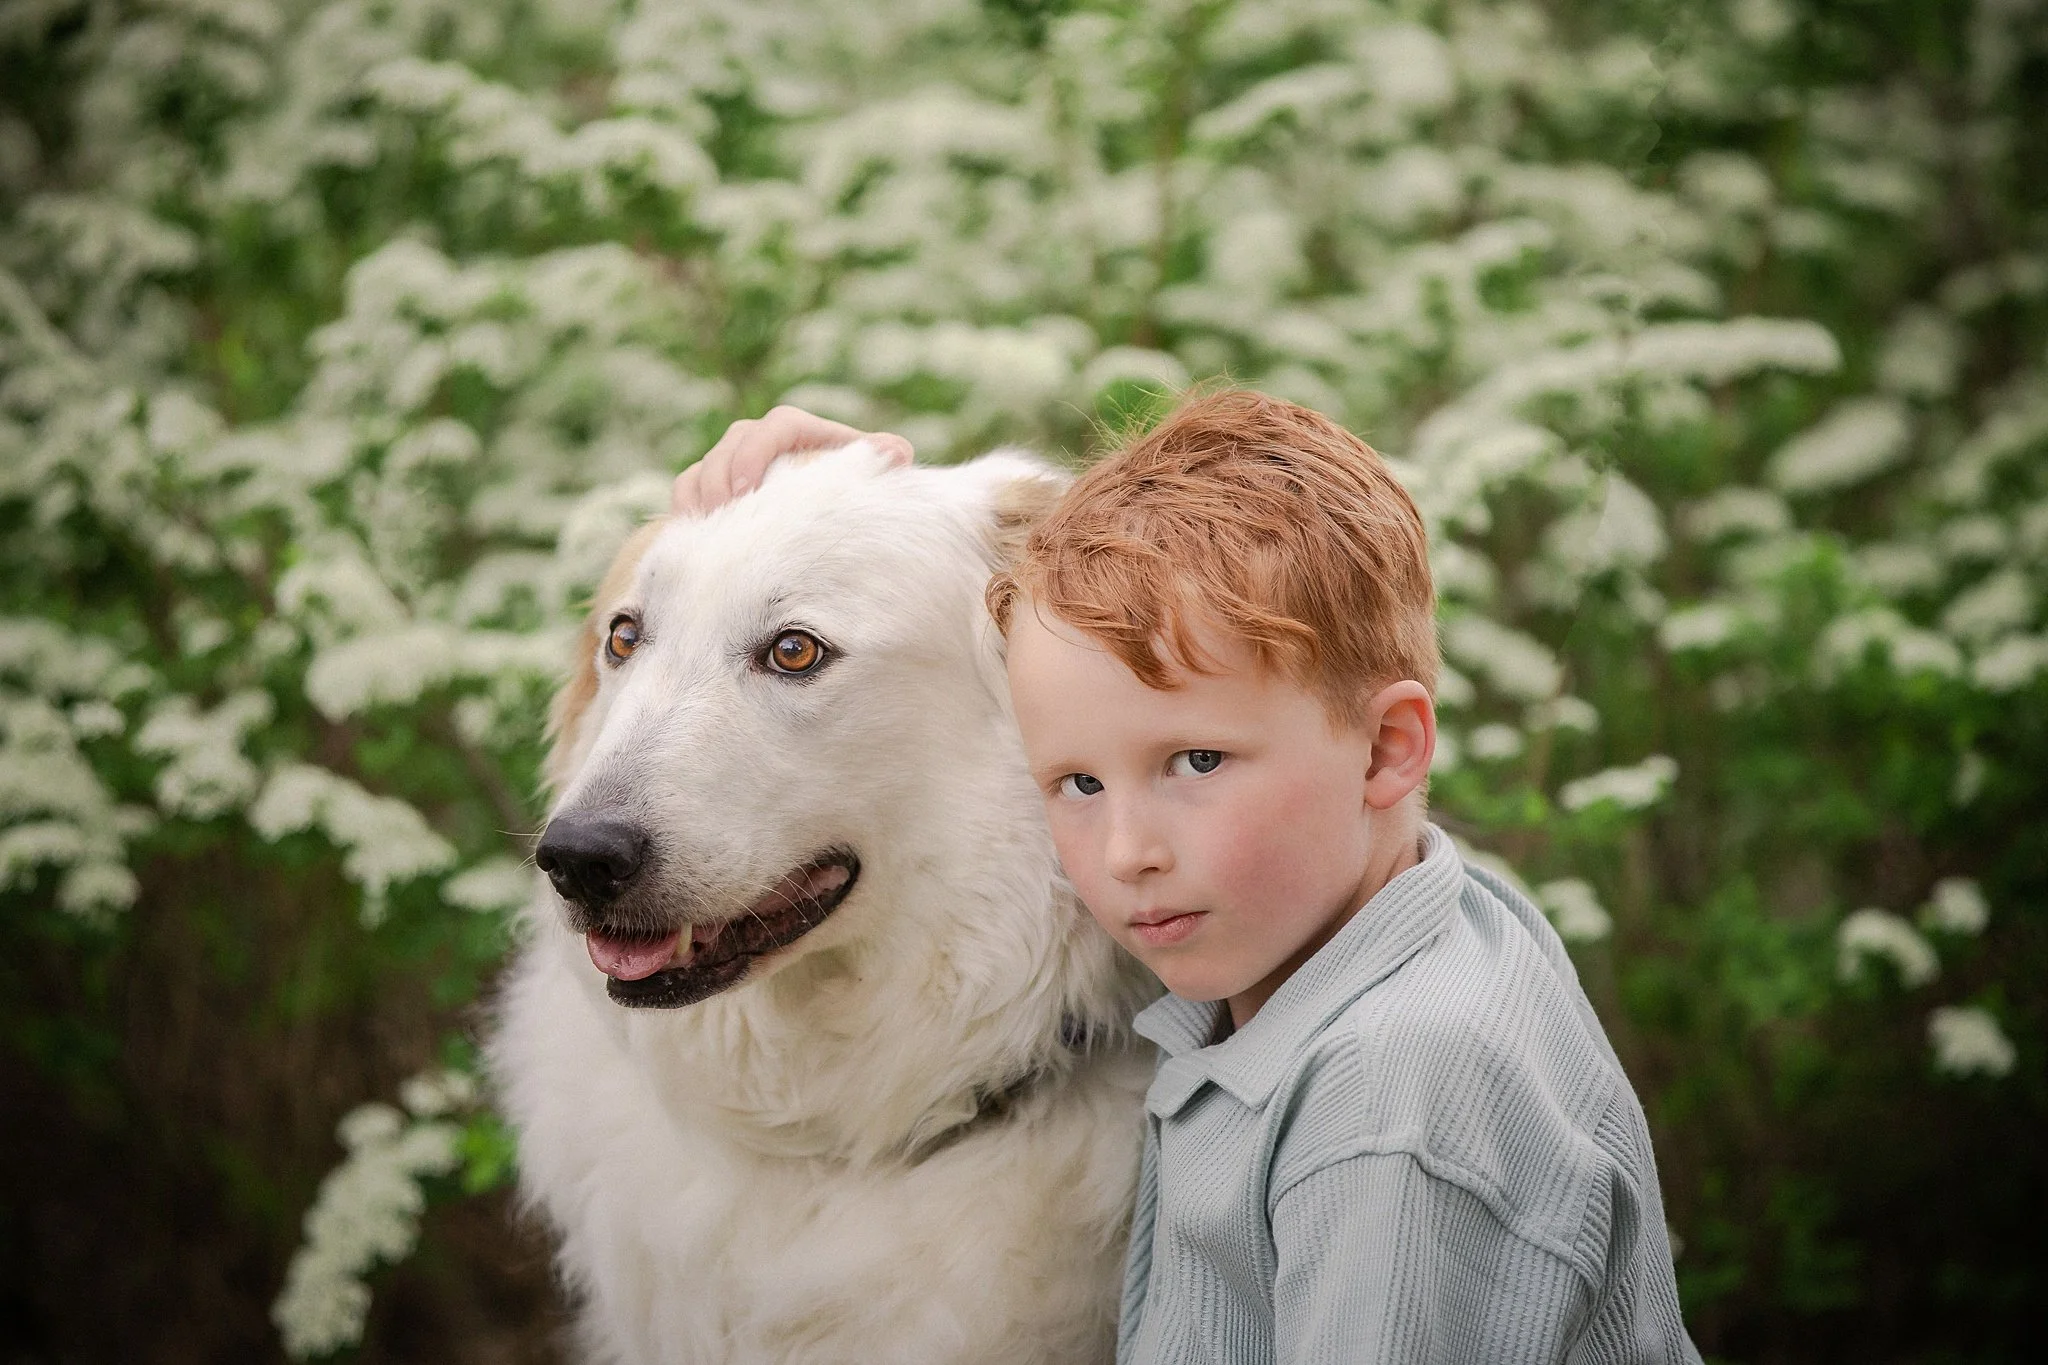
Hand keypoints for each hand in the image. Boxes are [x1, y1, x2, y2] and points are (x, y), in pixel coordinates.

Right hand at [672, 406, 913, 514]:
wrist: (837, 516)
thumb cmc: (859, 493)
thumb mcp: (873, 478)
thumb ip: (883, 462)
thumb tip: (898, 453)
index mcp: (800, 431)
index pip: (775, 429)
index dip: (755, 454)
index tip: (747, 489)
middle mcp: (761, 441)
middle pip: (730, 447)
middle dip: (721, 480)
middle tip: (722, 516)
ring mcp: (733, 464)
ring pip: (702, 472)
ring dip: (699, 500)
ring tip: (704, 536)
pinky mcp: (712, 490)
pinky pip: (687, 493)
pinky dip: (684, 514)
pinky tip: (689, 544)